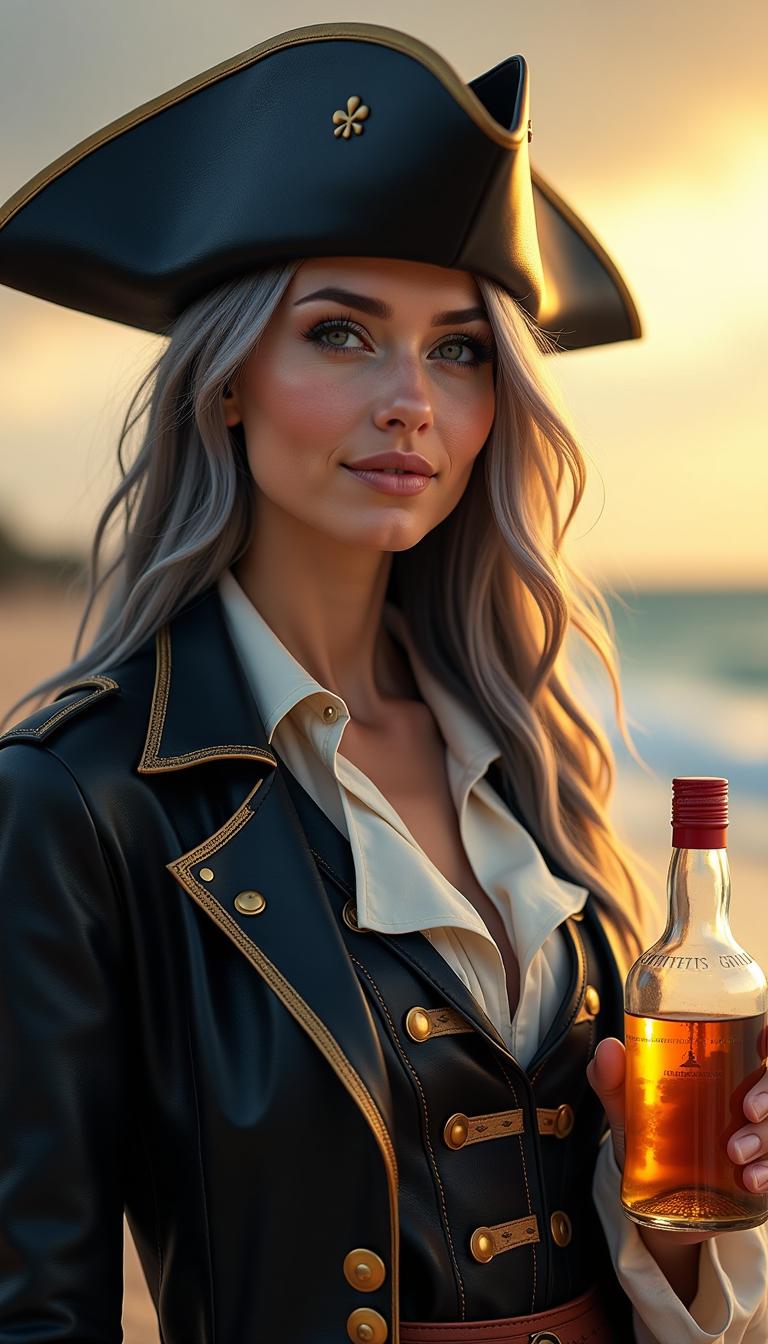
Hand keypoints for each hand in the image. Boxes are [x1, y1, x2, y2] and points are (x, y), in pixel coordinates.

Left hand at [586, 1037, 767, 1247]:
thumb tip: (608, 1049)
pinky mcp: (759, 1171)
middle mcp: (745, 1098)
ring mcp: (756, 1135)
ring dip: (765, 1137)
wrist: (651, 1197)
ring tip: (736, 1153)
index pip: (758, 1045)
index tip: (762, 1042)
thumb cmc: (647, 1136)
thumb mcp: (628, 1107)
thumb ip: (613, 1080)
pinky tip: (750, 1180)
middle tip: (748, 1110)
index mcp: (720, 1068)